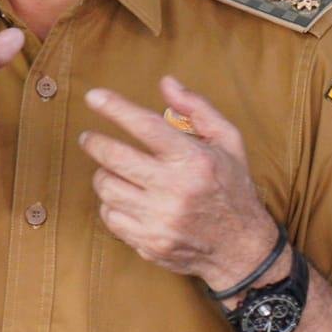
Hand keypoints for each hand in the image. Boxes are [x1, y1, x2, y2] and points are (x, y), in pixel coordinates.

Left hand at [80, 76, 279, 291]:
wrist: (242, 248)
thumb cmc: (233, 189)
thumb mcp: (229, 142)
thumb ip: (198, 109)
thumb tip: (167, 82)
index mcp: (194, 160)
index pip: (146, 126)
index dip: (115, 108)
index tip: (94, 96)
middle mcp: (174, 190)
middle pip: (115, 157)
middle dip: (94, 142)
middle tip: (88, 137)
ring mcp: (159, 220)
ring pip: (107, 188)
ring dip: (104, 174)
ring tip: (112, 170)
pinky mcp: (149, 242)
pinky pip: (110, 217)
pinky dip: (111, 204)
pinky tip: (123, 198)